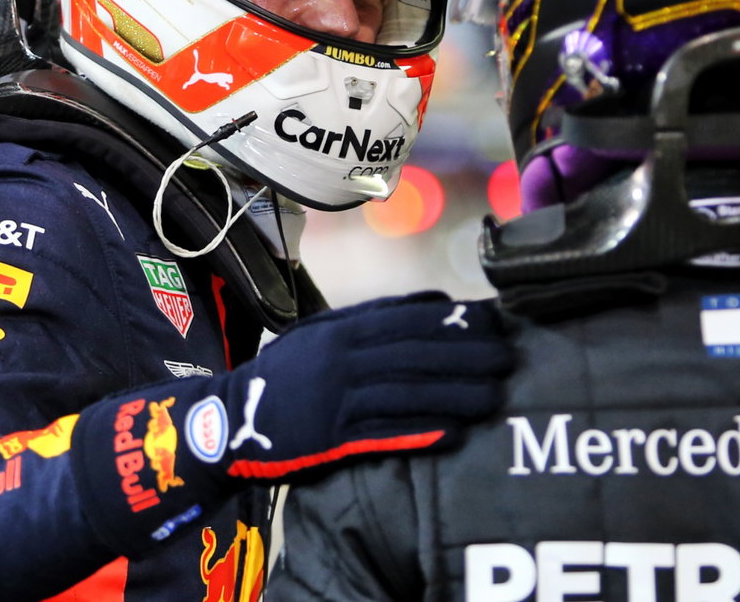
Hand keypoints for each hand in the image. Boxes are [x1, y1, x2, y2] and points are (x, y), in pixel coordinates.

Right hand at [205, 292, 513, 481]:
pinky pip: (384, 433)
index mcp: (344, 328)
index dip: (456, 322)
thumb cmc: (290, 373)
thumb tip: (438, 302)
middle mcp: (342, 358)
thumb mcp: (326, 332)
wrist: (231, 418)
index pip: (410, 319)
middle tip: (508, 360)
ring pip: (407, 393)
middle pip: (416, 355)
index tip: (496, 324)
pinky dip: (421, 432)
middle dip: (466, 357)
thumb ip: (377, 317)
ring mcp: (336, 398)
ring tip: (493, 398)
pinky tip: (455, 433)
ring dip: (455, 395)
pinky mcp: (330, 437)